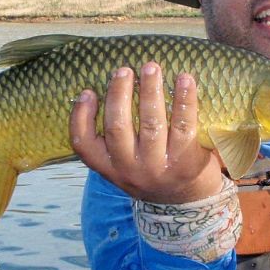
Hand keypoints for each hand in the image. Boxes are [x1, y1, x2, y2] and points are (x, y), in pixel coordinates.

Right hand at [70, 62, 222, 203]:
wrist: (187, 201)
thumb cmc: (152, 169)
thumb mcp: (125, 163)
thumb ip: (114, 139)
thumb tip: (108, 89)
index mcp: (109, 168)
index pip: (84, 145)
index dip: (81, 116)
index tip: (87, 92)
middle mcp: (130, 170)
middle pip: (118, 128)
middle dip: (119, 94)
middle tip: (124, 70)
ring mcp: (158, 168)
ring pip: (151, 124)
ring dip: (150, 91)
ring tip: (151, 67)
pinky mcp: (186, 162)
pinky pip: (183, 126)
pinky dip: (184, 99)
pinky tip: (184, 78)